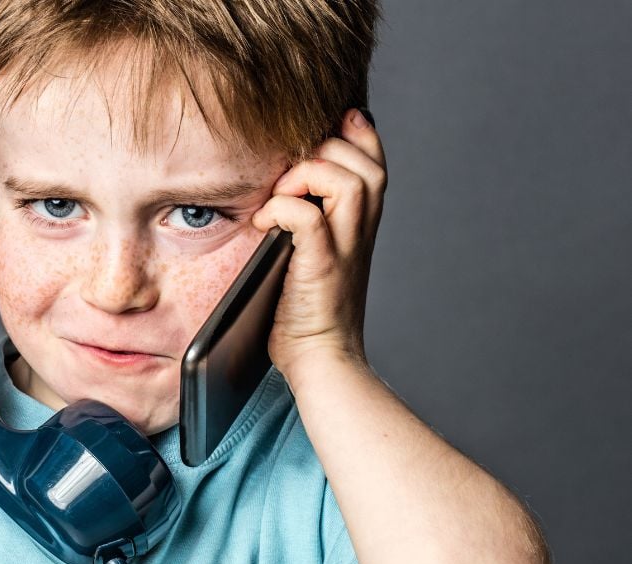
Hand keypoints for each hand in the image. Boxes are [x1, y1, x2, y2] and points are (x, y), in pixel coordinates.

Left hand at [251, 108, 386, 382]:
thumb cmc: (306, 308)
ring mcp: (345, 247)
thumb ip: (309, 212)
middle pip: (365, 161)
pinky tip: (264, 222)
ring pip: (348, 179)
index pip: (372, 157)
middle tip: (288, 177)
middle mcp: (360, 229)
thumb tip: (278, 177)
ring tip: (279, 197)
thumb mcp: (314, 248)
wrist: (320, 359)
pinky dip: (283, 209)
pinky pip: (308, 217)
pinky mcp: (323, 266)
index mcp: (360, 221)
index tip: (323, 129)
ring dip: (307, 175)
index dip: (354, 131)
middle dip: (324, 151)